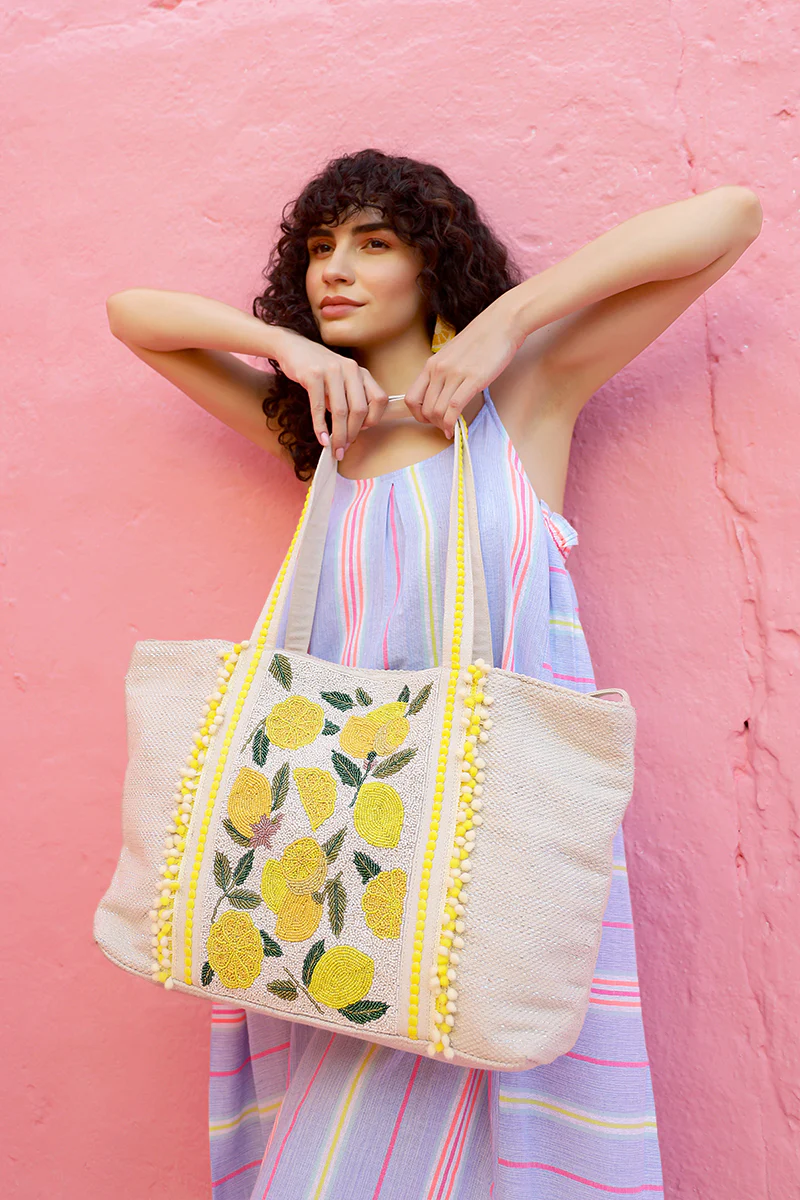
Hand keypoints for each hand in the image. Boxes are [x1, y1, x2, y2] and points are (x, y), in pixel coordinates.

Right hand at [275, 329, 388, 458]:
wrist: (293, 348)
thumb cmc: (319, 370)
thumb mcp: (341, 380)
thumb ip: (349, 399)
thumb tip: (352, 431)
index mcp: (361, 372)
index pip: (379, 399)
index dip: (373, 419)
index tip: (361, 431)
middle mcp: (350, 369)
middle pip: (359, 409)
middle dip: (352, 433)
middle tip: (344, 448)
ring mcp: (332, 370)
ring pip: (340, 411)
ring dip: (338, 435)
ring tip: (334, 449)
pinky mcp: (313, 374)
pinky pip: (319, 407)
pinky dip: (320, 426)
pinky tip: (321, 438)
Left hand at [403, 298, 521, 437]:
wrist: (501, 324)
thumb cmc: (480, 340)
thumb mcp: (452, 355)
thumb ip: (443, 373)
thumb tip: (441, 395)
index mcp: (431, 365)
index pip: (411, 398)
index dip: (417, 414)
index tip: (429, 419)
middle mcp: (438, 370)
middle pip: (424, 409)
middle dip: (432, 423)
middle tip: (443, 426)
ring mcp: (454, 375)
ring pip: (437, 411)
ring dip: (443, 425)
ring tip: (451, 428)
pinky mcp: (472, 380)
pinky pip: (454, 408)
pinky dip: (452, 424)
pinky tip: (456, 429)